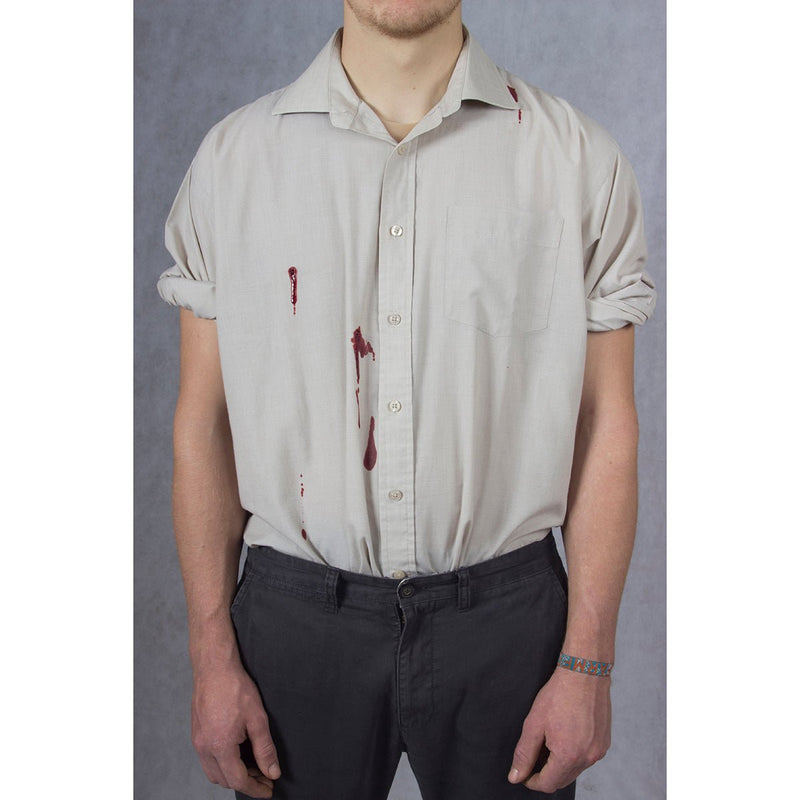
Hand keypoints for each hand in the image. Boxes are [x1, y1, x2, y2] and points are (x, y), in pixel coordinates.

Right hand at [191, 661, 280, 797]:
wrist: (214, 668)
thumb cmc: (235, 688)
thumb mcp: (257, 718)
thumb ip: (265, 748)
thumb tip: (272, 772)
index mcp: (220, 746)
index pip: (239, 780)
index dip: (255, 789)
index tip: (268, 790)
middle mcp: (204, 748)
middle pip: (225, 780)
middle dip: (246, 782)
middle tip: (265, 777)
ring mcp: (198, 741)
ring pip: (214, 772)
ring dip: (232, 775)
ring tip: (253, 767)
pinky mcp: (196, 734)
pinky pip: (208, 759)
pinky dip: (223, 764)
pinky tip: (237, 753)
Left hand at [507, 667, 610, 792]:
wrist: (585, 674)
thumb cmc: (560, 694)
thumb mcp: (534, 723)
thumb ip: (524, 753)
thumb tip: (516, 776)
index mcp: (568, 755)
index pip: (548, 783)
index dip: (532, 781)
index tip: (524, 774)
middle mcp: (587, 758)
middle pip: (562, 780)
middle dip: (546, 774)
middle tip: (534, 758)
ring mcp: (598, 751)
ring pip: (575, 770)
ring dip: (561, 765)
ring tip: (550, 743)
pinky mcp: (605, 743)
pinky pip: (586, 758)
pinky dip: (575, 755)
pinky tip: (566, 737)